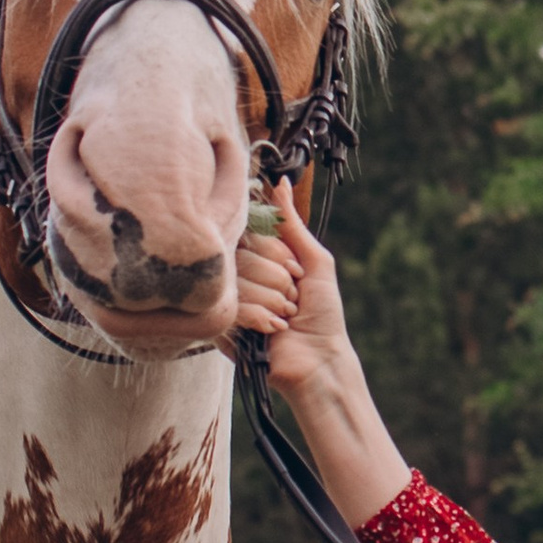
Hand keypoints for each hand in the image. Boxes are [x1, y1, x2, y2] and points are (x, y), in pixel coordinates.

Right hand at [232, 194, 351, 397]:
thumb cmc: (322, 315)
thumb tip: (280, 182)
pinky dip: (259, 318)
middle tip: (293, 300)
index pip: (251, 234)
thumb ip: (293, 225)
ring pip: (238, 281)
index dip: (277, 253)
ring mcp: (227, 299)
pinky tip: (273, 330)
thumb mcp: (315, 262)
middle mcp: (239, 276)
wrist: (318, 360)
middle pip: (243, 256)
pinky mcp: (220, 325)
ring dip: (272, 302)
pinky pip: (231, 306)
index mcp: (258, 258)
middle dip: (278, 280)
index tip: (297, 272)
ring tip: (285, 318)